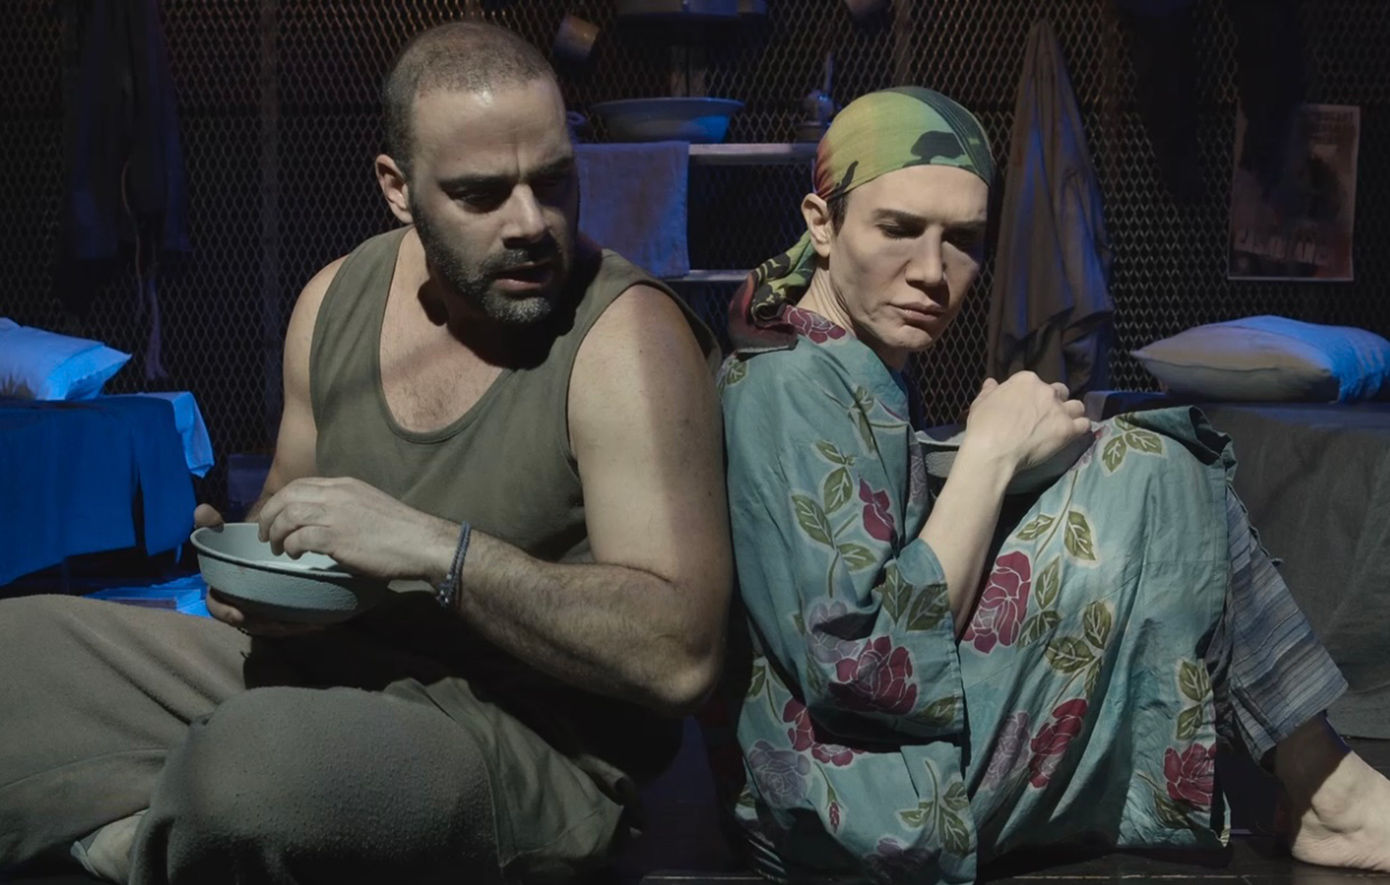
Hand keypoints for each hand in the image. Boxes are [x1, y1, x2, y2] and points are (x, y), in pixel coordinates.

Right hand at [193, 503, 321, 636]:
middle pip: (248, 621)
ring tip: (302, 624)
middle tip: (280, 623)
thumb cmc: (243, 543)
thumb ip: (214, 524)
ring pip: (270, 625)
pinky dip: (300, 624)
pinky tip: (315, 623)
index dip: (224, 612)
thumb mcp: (230, 532)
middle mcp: (242, 602)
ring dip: (284, 626)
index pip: (217, 605)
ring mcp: (262, 609)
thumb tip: (201, 509)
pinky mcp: (282, 612)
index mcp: (225, 587)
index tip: (238, 615)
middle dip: (262, 624)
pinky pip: (289, 623)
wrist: (270, 544)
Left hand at [256, 477, 456, 583]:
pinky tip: (294, 555)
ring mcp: (336, 515)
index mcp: (344, 485)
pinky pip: (299, 538)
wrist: (420, 542)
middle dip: (269, 515)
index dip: (281, 500)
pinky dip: (291, 547)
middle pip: (288, 496)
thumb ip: (345, 506)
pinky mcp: (336, 538)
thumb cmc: (399, 530)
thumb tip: (323, 520)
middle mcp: (337, 494)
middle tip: (265, 534)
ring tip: (276, 547)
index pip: (301, 484)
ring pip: (289, 515)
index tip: (275, 516)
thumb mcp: (368, 504)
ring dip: (276, 532)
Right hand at [963, 373, 1090, 473]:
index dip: (1031, 395)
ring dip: (1071, 413)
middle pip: (1059, 392)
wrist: (993, 450)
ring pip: (1076, 406)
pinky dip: (1080, 428)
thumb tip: (991, 383)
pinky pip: (1084, 424)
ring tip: (1061, 425)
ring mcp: (1059, 409)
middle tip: (1044, 416)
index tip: (1025, 406)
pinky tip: (1072, 434)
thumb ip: (990, 392)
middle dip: (1053, 401)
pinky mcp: (1068, 429)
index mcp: (1026, 380)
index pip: (1035, 382)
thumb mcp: (980, 404)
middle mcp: (1047, 390)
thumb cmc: (983, 426)